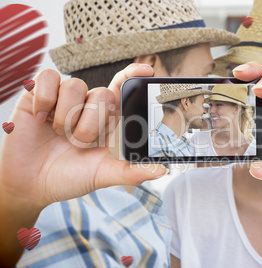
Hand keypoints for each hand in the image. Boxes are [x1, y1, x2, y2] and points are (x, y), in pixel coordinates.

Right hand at [0, 63, 165, 209]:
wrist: (31, 185)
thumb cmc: (70, 177)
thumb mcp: (103, 175)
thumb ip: (131, 172)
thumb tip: (161, 170)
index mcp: (108, 119)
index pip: (123, 88)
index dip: (134, 76)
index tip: (146, 71)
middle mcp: (88, 105)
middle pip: (102, 93)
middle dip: (90, 125)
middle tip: (78, 144)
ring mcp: (64, 99)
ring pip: (76, 86)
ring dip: (66, 118)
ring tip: (58, 135)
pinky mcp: (38, 95)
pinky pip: (49, 79)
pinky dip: (46, 100)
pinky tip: (41, 118)